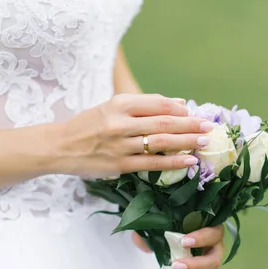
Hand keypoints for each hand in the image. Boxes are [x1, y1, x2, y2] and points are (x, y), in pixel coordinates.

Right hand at [54, 93, 212, 176]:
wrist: (59, 147)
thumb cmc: (88, 126)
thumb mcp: (111, 108)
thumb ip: (143, 106)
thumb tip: (179, 104)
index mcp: (118, 104)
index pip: (156, 103)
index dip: (178, 108)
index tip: (194, 112)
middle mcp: (120, 122)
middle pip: (163, 122)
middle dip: (189, 125)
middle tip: (209, 127)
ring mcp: (120, 145)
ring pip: (160, 143)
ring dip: (186, 142)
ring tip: (204, 142)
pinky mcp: (119, 165)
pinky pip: (151, 164)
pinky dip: (173, 163)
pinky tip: (189, 162)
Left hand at [132, 225, 223, 268]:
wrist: (168, 237)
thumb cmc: (170, 226)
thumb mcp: (159, 223)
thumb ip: (150, 228)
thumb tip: (143, 243)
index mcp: (207, 227)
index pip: (213, 231)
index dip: (202, 237)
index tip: (183, 242)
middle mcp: (213, 243)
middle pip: (216, 253)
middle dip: (197, 262)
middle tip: (177, 265)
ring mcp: (210, 259)